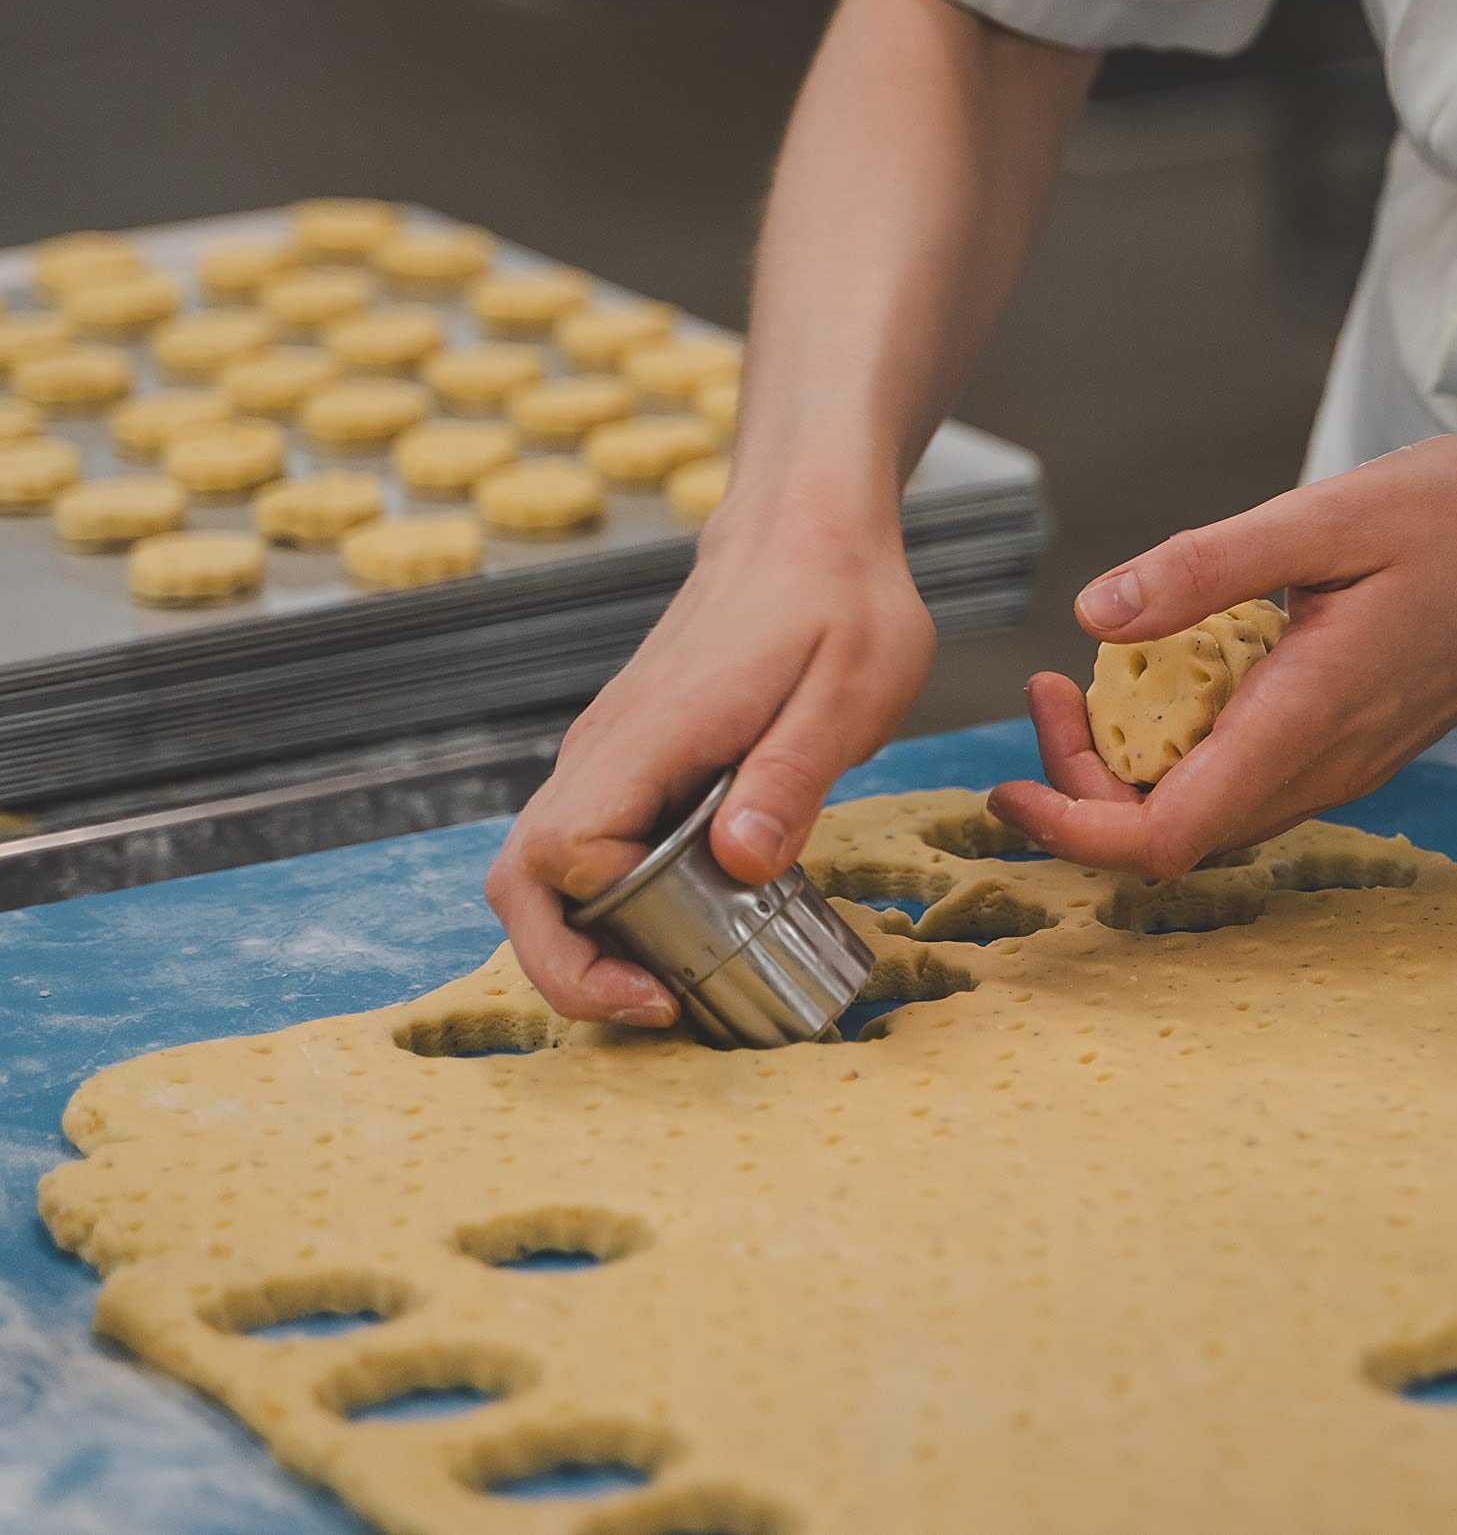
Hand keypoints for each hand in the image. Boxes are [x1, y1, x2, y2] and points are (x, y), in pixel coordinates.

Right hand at [484, 509, 935, 1024]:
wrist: (805, 532)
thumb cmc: (838, 603)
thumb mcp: (849, 688)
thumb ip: (791, 774)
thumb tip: (737, 863)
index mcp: (652, 732)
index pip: (566, 852)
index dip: (596, 933)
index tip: (668, 979)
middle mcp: (605, 749)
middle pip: (520, 881)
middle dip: (565, 968)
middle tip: (657, 1011)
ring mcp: (608, 756)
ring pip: (540, 872)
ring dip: (583, 945)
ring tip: (670, 989)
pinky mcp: (629, 763)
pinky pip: (585, 850)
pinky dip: (609, 908)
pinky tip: (687, 930)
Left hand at [988, 435, 1456, 875]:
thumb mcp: (1331, 517)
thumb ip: (1208, 567)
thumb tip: (1096, 611)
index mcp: (1305, 722)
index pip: (1161, 837)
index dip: (1071, 825)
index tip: (1013, 776)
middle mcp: (1322, 767)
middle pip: (1171, 835)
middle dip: (1087, 783)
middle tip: (1057, 687)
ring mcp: (1344, 764)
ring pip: (1210, 811)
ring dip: (1135, 767)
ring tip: (1100, 676)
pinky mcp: (1356, 746)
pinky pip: (1250, 778)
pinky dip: (1191, 747)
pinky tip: (1183, 669)